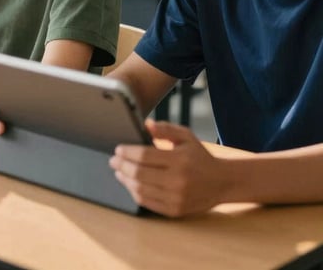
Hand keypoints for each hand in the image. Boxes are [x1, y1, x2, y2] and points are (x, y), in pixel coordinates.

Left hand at [110, 120, 227, 216]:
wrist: (222, 182)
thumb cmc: (200, 156)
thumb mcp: (186, 136)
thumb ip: (165, 129)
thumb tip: (145, 124)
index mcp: (179, 160)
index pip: (144, 156)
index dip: (127, 153)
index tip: (117, 149)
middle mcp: (177, 180)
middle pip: (139, 174)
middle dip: (122, 166)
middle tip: (113, 161)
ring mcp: (176, 198)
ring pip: (141, 190)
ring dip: (126, 180)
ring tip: (119, 172)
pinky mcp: (175, 210)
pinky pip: (148, 203)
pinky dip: (135, 193)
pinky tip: (130, 185)